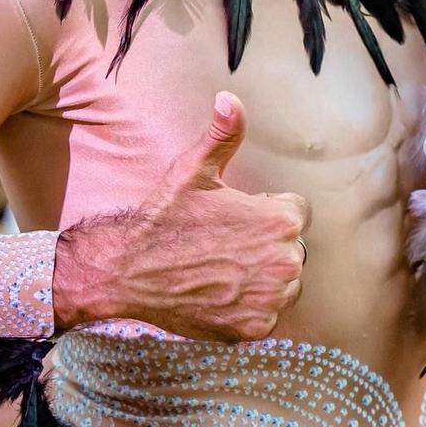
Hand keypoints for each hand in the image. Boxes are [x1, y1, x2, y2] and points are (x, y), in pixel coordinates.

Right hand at [53, 92, 308, 340]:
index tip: (236, 219)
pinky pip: (266, 315)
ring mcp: (270, 300)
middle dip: (266, 246)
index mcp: (280, 220)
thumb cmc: (165, 217)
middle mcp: (285, 262)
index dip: (265, 214)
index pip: (296, 214)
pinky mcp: (254, 329)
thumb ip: (222, 133)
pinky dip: (247, 308)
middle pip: (292, 250)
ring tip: (222, 269)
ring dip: (262, 279)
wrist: (130, 270)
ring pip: (284, 285)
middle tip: (225, 246)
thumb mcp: (194, 169)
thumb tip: (230, 97)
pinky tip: (218, 293)